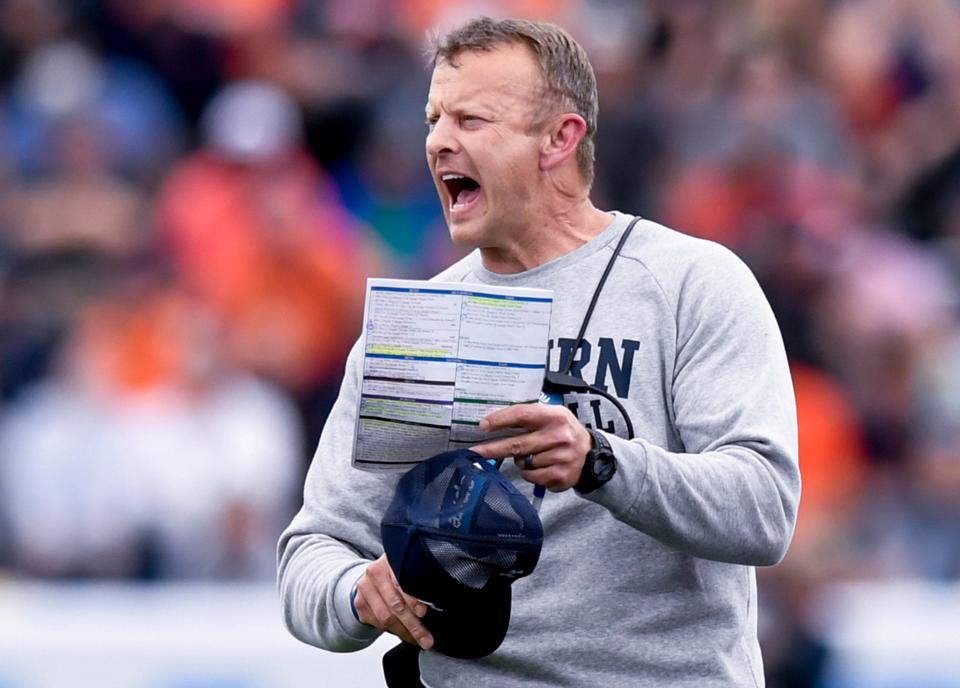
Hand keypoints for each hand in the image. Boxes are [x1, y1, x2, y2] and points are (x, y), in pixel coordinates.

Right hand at [353, 554, 433, 648]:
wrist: (373, 577)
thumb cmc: (397, 574)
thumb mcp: (409, 571)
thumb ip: (419, 582)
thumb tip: (437, 604)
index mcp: (391, 561)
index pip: (402, 583)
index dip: (413, 600)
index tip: (424, 613)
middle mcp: (375, 573)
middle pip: (395, 604)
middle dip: (413, 624)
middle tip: (426, 638)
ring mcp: (365, 589)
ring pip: (385, 618)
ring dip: (404, 632)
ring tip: (418, 639)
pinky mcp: (360, 604)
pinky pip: (378, 623)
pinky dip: (394, 632)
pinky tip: (405, 634)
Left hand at [471, 403, 591, 491]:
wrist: (592, 455)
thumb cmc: (565, 432)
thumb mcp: (553, 415)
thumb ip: (529, 416)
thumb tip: (495, 421)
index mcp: (555, 416)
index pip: (522, 415)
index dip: (500, 420)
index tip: (483, 425)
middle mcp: (559, 436)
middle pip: (517, 444)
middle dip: (493, 448)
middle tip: (476, 451)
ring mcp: (560, 458)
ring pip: (522, 462)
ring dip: (520, 460)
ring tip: (532, 455)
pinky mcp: (559, 476)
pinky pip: (531, 476)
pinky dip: (529, 473)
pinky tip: (539, 466)